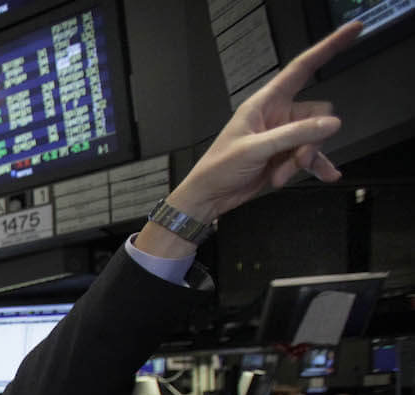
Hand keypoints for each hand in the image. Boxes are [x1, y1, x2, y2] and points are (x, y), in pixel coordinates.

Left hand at [141, 21, 362, 256]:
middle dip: (310, 140)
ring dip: (304, 159)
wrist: (209, 198)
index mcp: (265, 102)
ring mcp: (284, 136)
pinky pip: (312, 157)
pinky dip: (317, 166)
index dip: (328, 48)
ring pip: (315, 139)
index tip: (354, 30)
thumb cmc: (221, 167)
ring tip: (281, 176)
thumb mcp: (255, 149)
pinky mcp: (286, 156)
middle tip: (293, 160)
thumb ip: (294, 135)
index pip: (302, 68)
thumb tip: (333, 123)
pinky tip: (328, 176)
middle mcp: (278, 115)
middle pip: (318, 115)